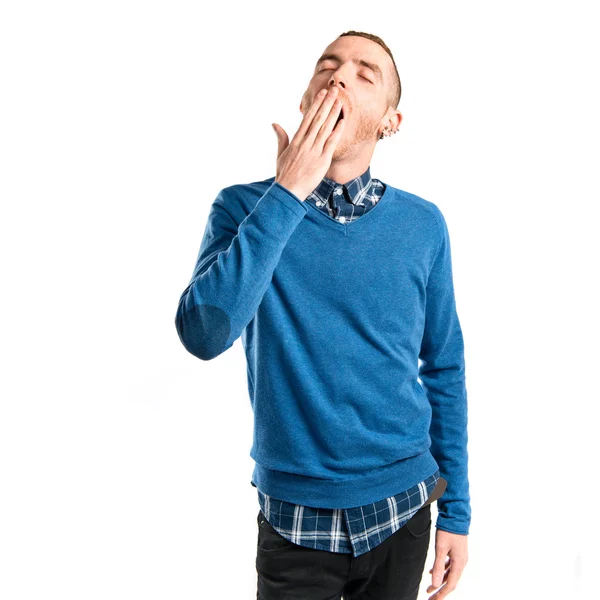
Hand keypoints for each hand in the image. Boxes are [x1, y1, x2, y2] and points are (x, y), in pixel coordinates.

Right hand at [272, 86, 345, 201]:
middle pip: (318, 119)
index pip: (307, 118)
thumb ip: (281, 137)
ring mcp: (314, 151)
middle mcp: (305, 143)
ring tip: (340, 100)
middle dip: (327, 103)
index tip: (322, 94)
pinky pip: (331, 143)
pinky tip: (342, 121)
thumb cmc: (284, 174)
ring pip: (325, 128)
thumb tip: (275, 124)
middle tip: (334, 89)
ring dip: (333, 113)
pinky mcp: (322, 160)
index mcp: (296, 140)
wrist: (288, 191)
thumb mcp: (280, 154)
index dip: (316, 105)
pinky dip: (337, 131)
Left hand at [426, 529, 467, 599]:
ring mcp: (460, 557)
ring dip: (439, 581)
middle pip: (450, 581)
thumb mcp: (441, 548)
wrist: (456, 515)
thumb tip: (434, 584)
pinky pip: (449, 566)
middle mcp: (461, 562)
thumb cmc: (448, 530)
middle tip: (430, 598)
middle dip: (440, 590)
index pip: (450, 584)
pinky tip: (432, 572)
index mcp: (459, 563)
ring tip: (429, 589)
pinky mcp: (456, 552)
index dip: (441, 594)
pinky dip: (441, 571)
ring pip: (449, 574)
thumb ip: (437, 566)